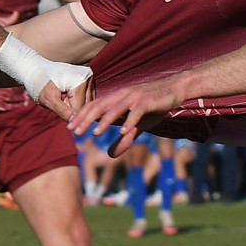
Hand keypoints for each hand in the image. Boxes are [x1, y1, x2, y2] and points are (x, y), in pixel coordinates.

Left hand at [34, 72, 89, 121]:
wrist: (35, 71)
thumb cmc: (40, 84)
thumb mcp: (49, 100)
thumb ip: (64, 111)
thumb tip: (76, 122)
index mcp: (81, 79)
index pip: (81, 108)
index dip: (67, 111)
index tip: (57, 103)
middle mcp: (88, 77)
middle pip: (85, 106)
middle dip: (71, 107)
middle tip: (58, 97)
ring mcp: (89, 78)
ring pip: (86, 103)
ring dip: (73, 104)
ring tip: (61, 94)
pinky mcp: (88, 80)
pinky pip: (86, 98)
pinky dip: (75, 100)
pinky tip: (66, 93)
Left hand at [69, 74, 187, 154]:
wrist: (175, 90)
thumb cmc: (154, 106)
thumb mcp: (139, 126)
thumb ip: (125, 139)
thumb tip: (110, 155)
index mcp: (117, 99)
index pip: (94, 106)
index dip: (81, 116)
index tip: (70, 128)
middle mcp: (122, 96)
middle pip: (99, 106)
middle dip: (86, 119)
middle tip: (75, 132)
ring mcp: (135, 97)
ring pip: (116, 108)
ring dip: (104, 121)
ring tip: (95, 133)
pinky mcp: (149, 101)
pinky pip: (137, 111)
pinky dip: (129, 121)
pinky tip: (122, 132)